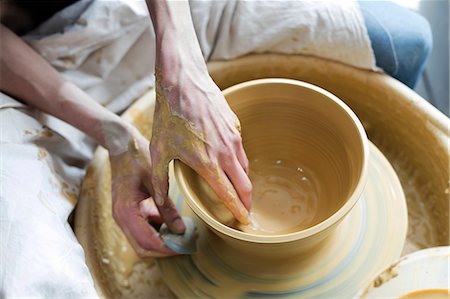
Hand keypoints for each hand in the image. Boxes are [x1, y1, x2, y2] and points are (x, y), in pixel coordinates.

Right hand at [109, 126, 184, 256]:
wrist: (121, 144)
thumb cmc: (138, 157)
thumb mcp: (156, 180)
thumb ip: (167, 207)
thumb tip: (181, 230)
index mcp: (126, 211)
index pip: (148, 242)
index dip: (168, 248)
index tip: (187, 246)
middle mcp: (121, 218)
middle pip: (143, 248)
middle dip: (165, 249)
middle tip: (188, 242)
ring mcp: (123, 216)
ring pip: (142, 241)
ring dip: (162, 240)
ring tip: (185, 232)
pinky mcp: (128, 212)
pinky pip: (143, 229)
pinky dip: (158, 230)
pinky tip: (173, 220)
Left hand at [150, 63, 251, 224]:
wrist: (183, 82)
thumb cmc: (169, 116)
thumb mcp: (159, 151)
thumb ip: (161, 182)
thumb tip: (161, 205)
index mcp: (208, 163)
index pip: (230, 195)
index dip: (238, 210)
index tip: (244, 221)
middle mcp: (226, 152)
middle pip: (246, 185)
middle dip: (247, 201)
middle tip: (246, 211)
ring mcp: (234, 137)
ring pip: (245, 167)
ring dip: (243, 181)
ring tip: (237, 189)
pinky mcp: (235, 125)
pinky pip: (241, 149)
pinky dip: (238, 160)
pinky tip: (227, 160)